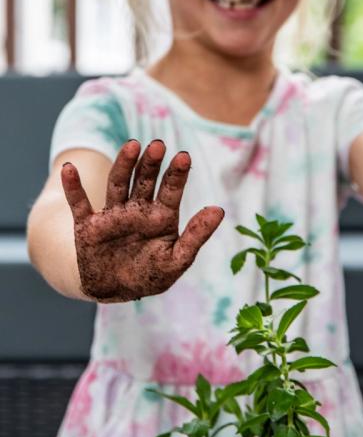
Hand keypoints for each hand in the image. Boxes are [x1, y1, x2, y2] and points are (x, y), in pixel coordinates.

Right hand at [61, 139, 223, 301]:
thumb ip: (196, 235)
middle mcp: (137, 209)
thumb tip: (219, 210)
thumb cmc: (151, 275)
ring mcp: (112, 215)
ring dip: (123, 164)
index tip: (183, 156)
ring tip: (132, 145)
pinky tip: (68, 169)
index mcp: (161, 216)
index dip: (177, 174)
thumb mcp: (177, 260)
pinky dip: (73, 187)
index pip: (171, 190)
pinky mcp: (88, 226)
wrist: (115, 291)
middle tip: (159, 145)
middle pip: (145, 180)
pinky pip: (79, 204)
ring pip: (118, 184)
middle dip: (151, 163)